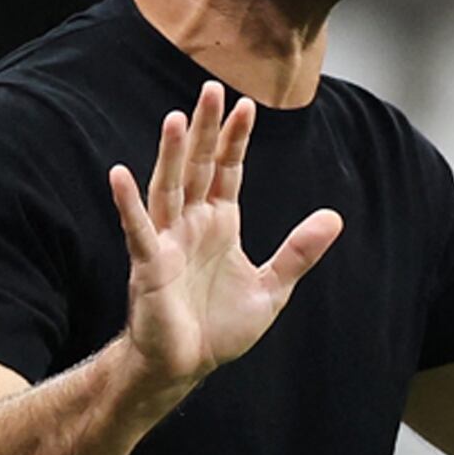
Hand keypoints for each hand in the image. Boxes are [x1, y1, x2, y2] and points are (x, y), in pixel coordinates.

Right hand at [108, 81, 343, 387]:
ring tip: (174, 118)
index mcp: (219, 223)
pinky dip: (128, 203)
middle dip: (205, 129)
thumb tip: (335, 218)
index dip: (236, 139)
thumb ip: (299, 252)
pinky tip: (119, 174)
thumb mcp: (272, 288)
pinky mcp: (149, 265)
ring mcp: (167, 241)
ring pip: (168, 188)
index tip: (246, 104)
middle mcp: (191, 224)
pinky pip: (138, 229)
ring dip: (169, 154)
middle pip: (197, 166)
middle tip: (210, 87)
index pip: (227, 170)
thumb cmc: (220, 328)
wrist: (186, 367)